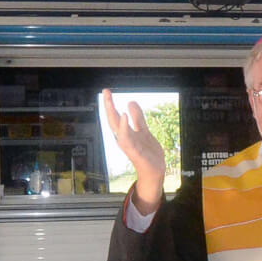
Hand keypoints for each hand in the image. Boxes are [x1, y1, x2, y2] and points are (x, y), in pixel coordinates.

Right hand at [102, 89, 167, 211]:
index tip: (107, 90)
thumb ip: (137, 117)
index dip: (110, 103)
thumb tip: (130, 102)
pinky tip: (124, 116)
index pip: (116, 116)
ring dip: (114, 115)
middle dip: (109, 105)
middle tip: (106, 91)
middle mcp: (124, 138)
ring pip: (118, 128)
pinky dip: (123, 128)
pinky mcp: (135, 151)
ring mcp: (129, 145)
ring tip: (111, 101)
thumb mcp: (144, 130)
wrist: (155, 170)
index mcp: (126, 133)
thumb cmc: (147, 152)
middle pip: (113, 120)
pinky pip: (127, 138)